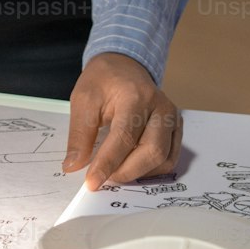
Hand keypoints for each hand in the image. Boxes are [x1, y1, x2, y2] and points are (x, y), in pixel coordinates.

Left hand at [62, 52, 182, 191]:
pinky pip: (169, 159)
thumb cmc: (103, 81)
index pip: (124, 138)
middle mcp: (161, 108)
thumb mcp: (83, 99)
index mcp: (136, 96)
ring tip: (115, 170)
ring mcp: (173, 119)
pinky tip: (131, 165)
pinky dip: (150, 170)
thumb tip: (73, 166)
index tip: (92, 182)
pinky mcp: (176, 129)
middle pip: (151, 152)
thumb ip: (79, 134)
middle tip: (103, 177)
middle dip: (126, 172)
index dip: (107, 164)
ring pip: (163, 160)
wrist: (124, 66)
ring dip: (139, 173)